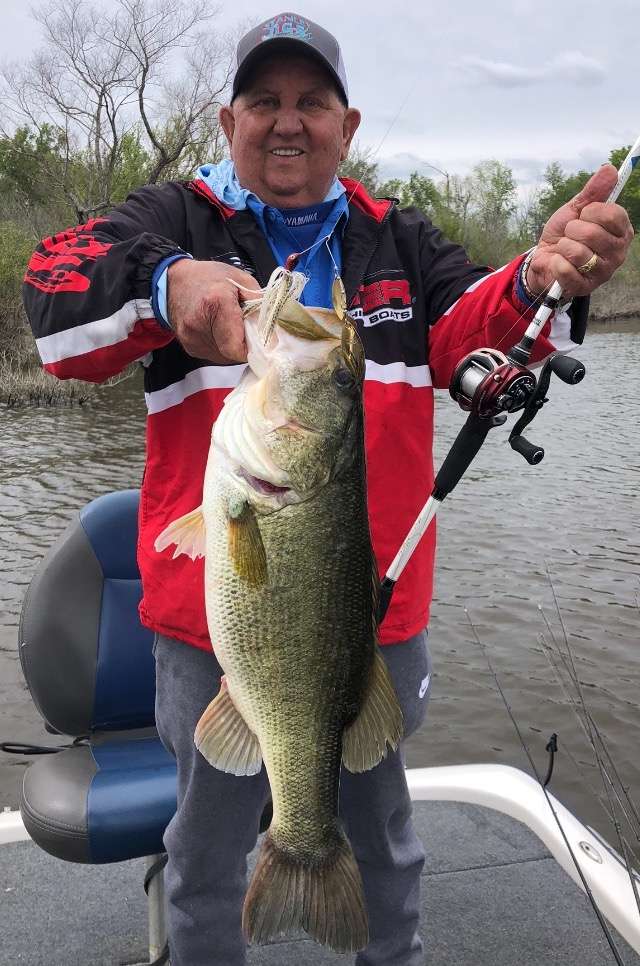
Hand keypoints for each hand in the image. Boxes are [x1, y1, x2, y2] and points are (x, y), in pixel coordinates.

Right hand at [167, 259, 260, 362]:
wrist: (173, 282)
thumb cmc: (209, 278)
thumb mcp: (241, 280)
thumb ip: (260, 304)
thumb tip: (273, 331)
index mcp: (216, 304)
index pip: (238, 348)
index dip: (253, 348)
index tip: (259, 338)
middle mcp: (200, 326)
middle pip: (233, 355)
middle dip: (244, 345)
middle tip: (245, 328)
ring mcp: (192, 339)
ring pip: (225, 358)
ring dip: (233, 346)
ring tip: (229, 326)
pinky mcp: (190, 348)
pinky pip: (215, 355)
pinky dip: (222, 346)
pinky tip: (218, 330)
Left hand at [526, 165, 633, 298]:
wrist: (545, 258)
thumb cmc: (564, 234)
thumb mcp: (576, 209)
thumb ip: (593, 192)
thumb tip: (610, 169)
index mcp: (621, 231)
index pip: (613, 214)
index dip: (592, 211)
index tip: (584, 214)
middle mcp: (618, 252)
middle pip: (592, 233)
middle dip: (572, 230)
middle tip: (570, 235)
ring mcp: (603, 272)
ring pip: (578, 251)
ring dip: (563, 246)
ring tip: (564, 249)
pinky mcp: (586, 287)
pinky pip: (566, 269)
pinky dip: (556, 262)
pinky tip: (559, 263)